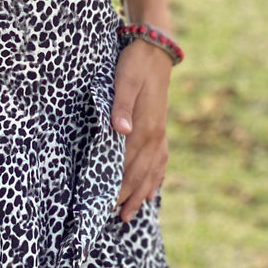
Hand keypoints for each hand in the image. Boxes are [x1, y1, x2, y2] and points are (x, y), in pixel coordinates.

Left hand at [111, 41, 172, 222]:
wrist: (154, 50)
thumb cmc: (135, 65)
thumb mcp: (124, 80)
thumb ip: (121, 106)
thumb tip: (120, 131)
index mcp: (145, 127)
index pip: (130, 165)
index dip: (119, 186)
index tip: (106, 205)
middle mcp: (156, 135)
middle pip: (141, 173)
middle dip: (129, 196)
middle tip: (115, 218)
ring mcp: (160, 133)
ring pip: (152, 171)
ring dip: (141, 193)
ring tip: (129, 215)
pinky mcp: (160, 129)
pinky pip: (160, 161)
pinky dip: (154, 178)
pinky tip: (150, 190)